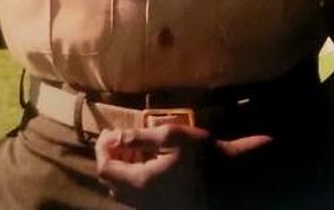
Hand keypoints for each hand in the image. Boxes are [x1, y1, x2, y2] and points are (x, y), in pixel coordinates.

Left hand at [95, 124, 271, 206]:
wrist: (231, 181)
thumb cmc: (204, 156)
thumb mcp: (174, 137)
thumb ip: (141, 137)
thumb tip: (116, 136)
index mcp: (140, 182)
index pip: (105, 168)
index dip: (102, 149)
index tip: (109, 132)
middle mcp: (140, 200)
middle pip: (110, 182)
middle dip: (111, 158)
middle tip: (122, 139)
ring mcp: (150, 208)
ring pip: (122, 191)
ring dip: (122, 169)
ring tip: (136, 149)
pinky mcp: (160, 208)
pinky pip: (136, 196)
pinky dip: (134, 179)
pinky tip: (150, 164)